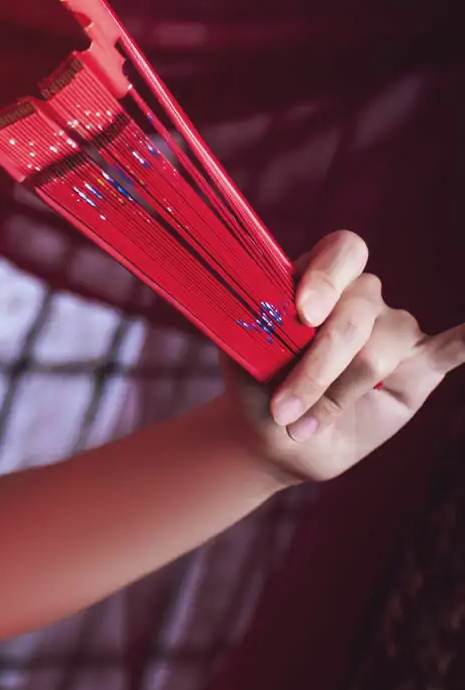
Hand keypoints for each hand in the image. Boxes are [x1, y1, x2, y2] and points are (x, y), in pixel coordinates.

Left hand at [219, 229, 464, 486]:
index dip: (327, 278)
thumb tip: (274, 320)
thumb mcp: (245, 360)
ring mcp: (393, 331)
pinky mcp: (419, 368)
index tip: (304, 315)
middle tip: (282, 410)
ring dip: (338, 394)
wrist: (272, 436)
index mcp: (318, 278)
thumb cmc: (255, 389)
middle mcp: (362, 297)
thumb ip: (262, 334)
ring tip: (302, 426)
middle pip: (357, 315)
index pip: (341, 252)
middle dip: (317, 367)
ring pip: (380, 351)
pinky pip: (450, 349)